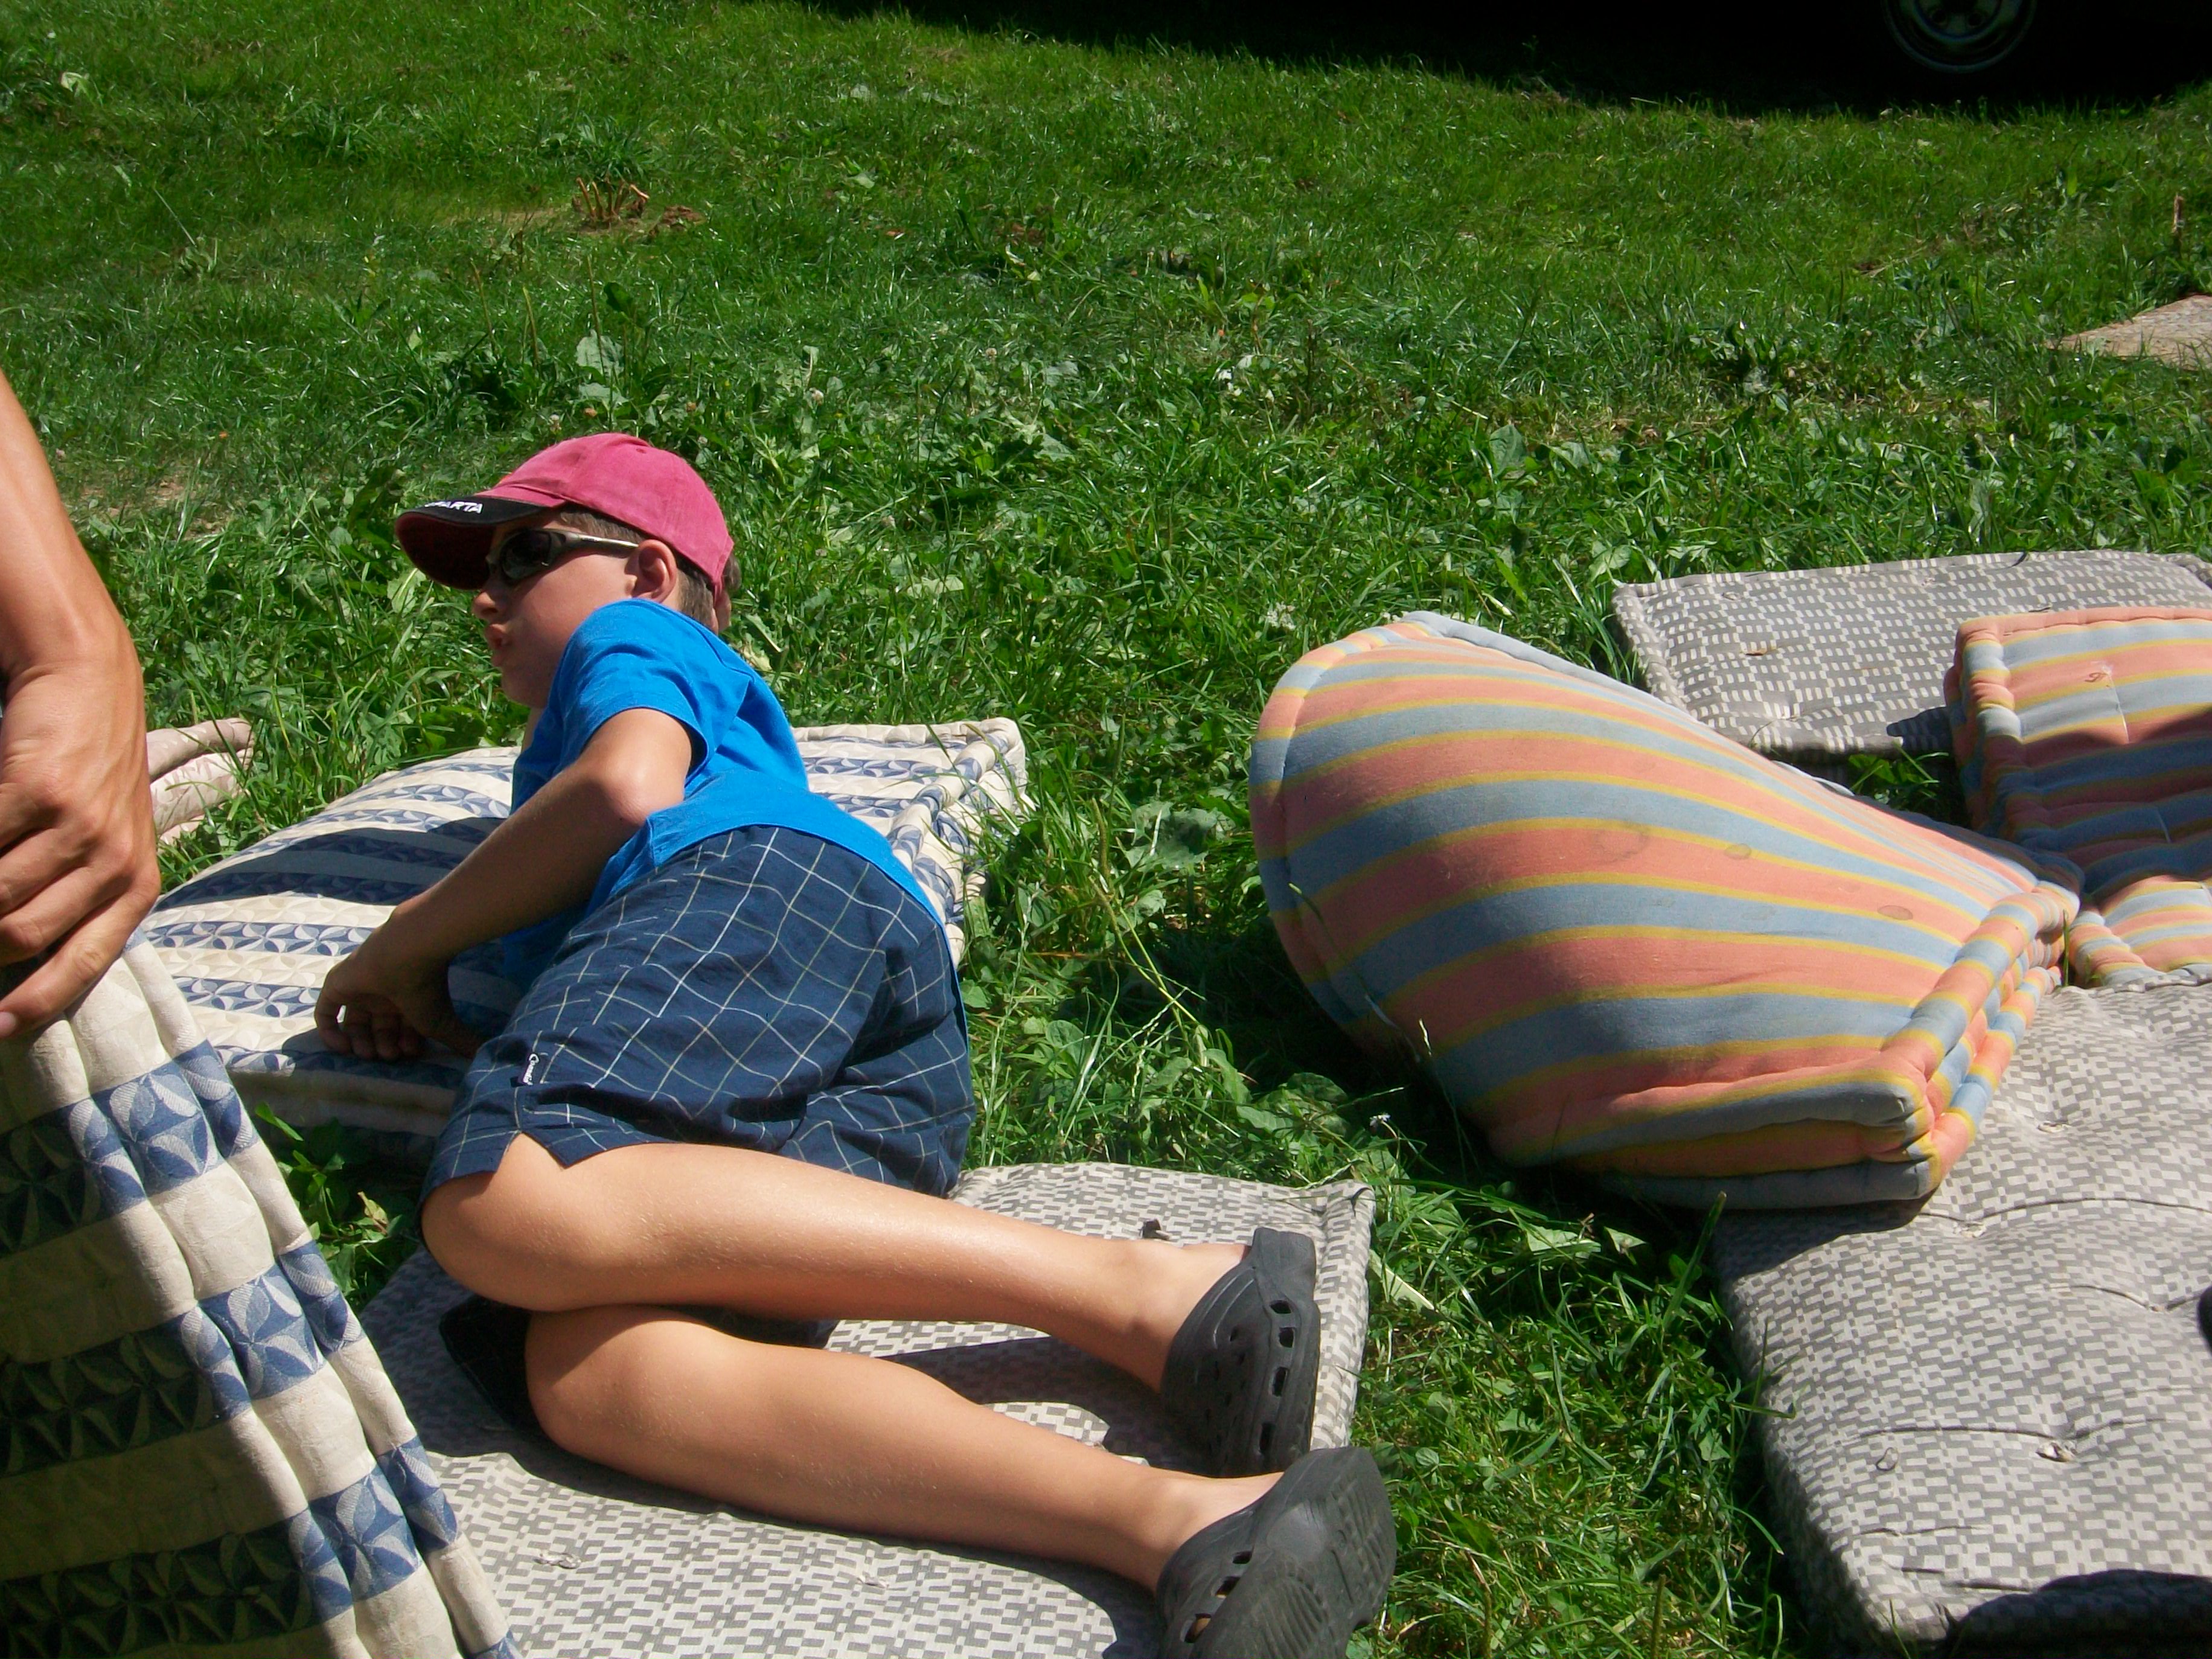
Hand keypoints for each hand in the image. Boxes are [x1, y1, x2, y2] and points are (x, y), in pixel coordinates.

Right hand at [0, 651, 157, 1037]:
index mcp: (136, 885)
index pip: (82, 965)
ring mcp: (79, 826)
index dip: (31, 1005)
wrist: (89, 683)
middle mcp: (114, 861)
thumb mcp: (105, 839)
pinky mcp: (39, 790)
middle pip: (22, 937)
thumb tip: (17, 958)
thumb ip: (74, 897)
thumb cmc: (88, 772)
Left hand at [314, 922, 481, 1060]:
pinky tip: (343, 1047)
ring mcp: (358, 989)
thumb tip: (484, 1055)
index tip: (413, 1051)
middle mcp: (382, 994)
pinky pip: (325, 1012)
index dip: (406, 1043)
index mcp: (406, 999)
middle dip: (384, 1045)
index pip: (402, 1027)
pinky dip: (329, 1033)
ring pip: (354, 1023)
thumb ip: (460, 1040)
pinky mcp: (337, 985)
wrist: (405, 953)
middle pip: (378, 1028)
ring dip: (361, 1044)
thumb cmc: (423, 989)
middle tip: (390, 1055)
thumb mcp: (441, 1022)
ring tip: (370, 1053)